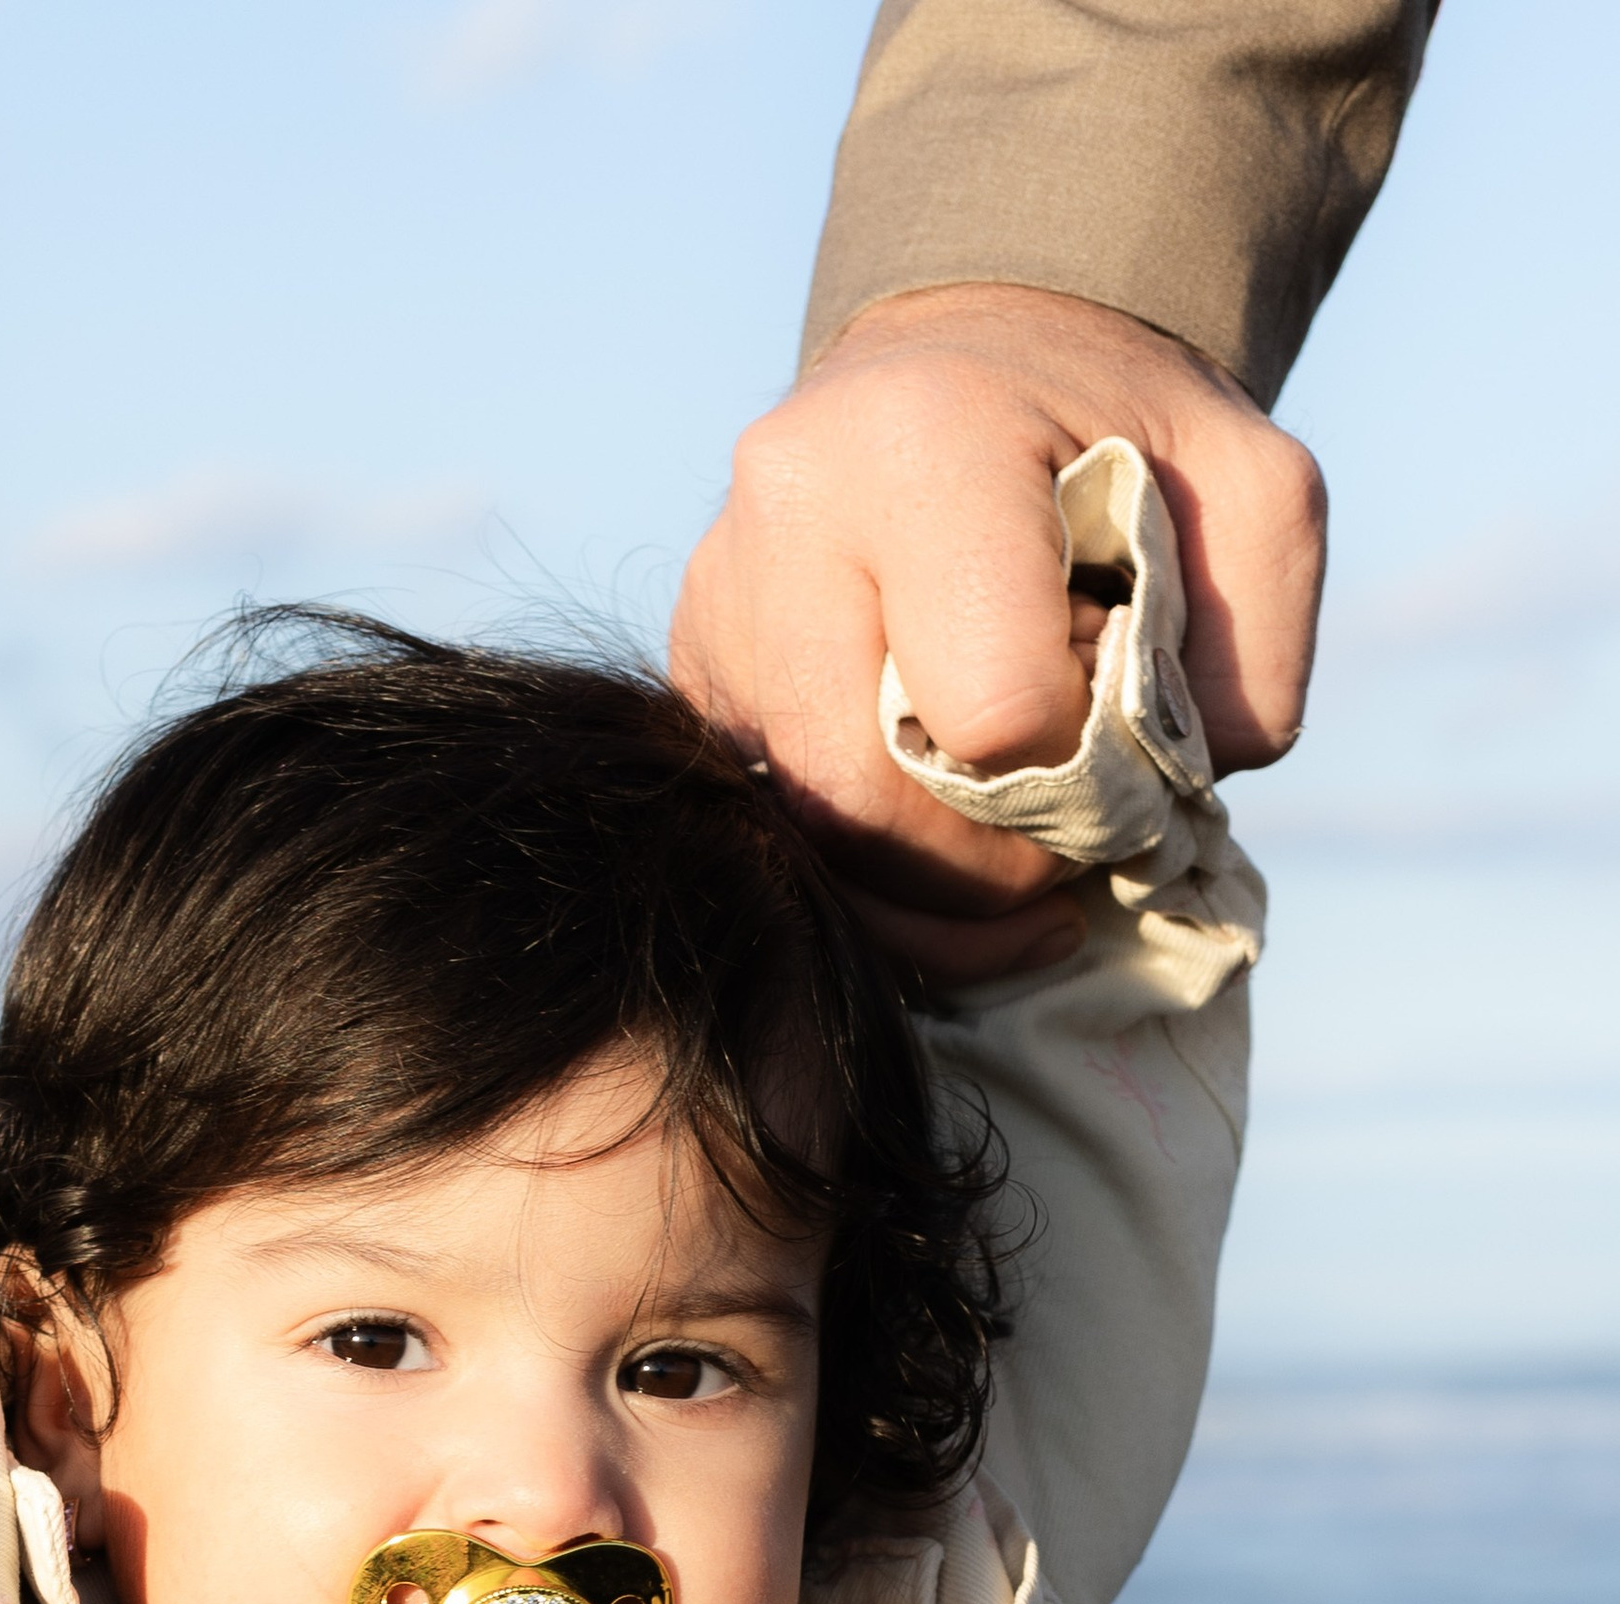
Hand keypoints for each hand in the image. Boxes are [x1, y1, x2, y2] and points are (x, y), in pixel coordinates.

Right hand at [670, 285, 1325, 980]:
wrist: (978, 360)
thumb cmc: (1119, 434)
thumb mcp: (1255, 499)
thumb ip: (1245, 662)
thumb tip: (1152, 813)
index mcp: (923, 446)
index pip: (989, 713)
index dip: (1070, 773)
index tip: (1113, 736)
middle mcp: (786, 514)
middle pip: (862, 805)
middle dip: (981, 875)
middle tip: (1063, 856)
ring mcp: (719, 598)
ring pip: (805, 839)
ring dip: (925, 895)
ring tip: (1015, 871)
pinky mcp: (696, 666)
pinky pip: (774, 827)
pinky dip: (870, 874)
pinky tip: (938, 844)